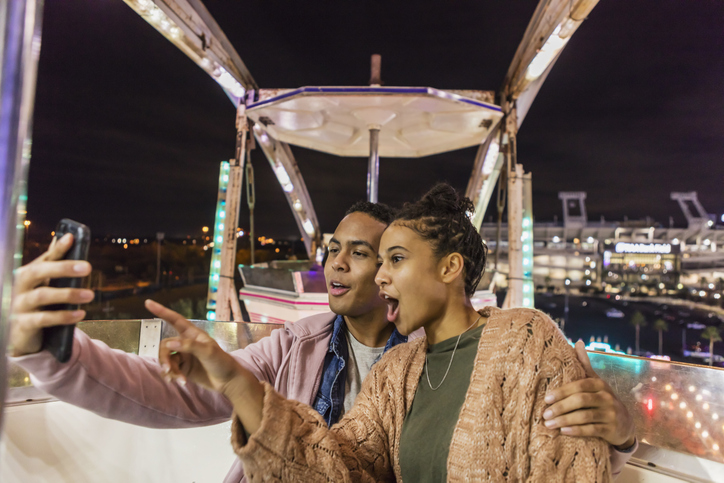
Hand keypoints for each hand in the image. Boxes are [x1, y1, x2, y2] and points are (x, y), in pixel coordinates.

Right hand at [10, 233, 93, 356]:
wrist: (20, 336)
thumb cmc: (36, 305)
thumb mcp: (44, 285)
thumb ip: (53, 265)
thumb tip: (66, 238)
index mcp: (27, 274)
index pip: (43, 258)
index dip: (57, 248)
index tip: (71, 237)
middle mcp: (19, 287)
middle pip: (37, 272)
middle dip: (63, 267)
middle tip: (88, 267)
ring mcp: (19, 305)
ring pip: (42, 295)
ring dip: (69, 294)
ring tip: (90, 295)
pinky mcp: (22, 324)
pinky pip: (43, 319)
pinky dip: (64, 316)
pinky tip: (80, 314)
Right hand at [145, 300, 263, 432]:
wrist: (228, 381)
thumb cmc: (221, 362)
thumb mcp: (208, 352)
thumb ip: (188, 346)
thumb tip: (168, 344)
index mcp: (193, 334)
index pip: (175, 320)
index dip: (162, 311)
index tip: (148, 303)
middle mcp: (186, 343)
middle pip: (165, 346)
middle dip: (164, 358)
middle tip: (169, 370)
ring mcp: (183, 356)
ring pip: (166, 360)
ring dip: (170, 370)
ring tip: (179, 380)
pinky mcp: (182, 369)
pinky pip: (170, 370)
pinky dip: (172, 377)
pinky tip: (180, 383)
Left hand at [543, 340, 635, 448]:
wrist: (625, 424)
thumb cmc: (603, 399)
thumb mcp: (595, 381)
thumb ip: (585, 364)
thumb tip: (578, 342)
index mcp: (599, 384)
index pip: (579, 386)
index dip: (562, 392)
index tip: (546, 399)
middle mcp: (607, 397)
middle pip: (580, 401)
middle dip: (560, 407)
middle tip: (545, 414)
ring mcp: (611, 414)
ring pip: (584, 417)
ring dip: (564, 421)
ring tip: (549, 424)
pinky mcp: (612, 429)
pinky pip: (592, 430)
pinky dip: (576, 431)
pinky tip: (563, 432)